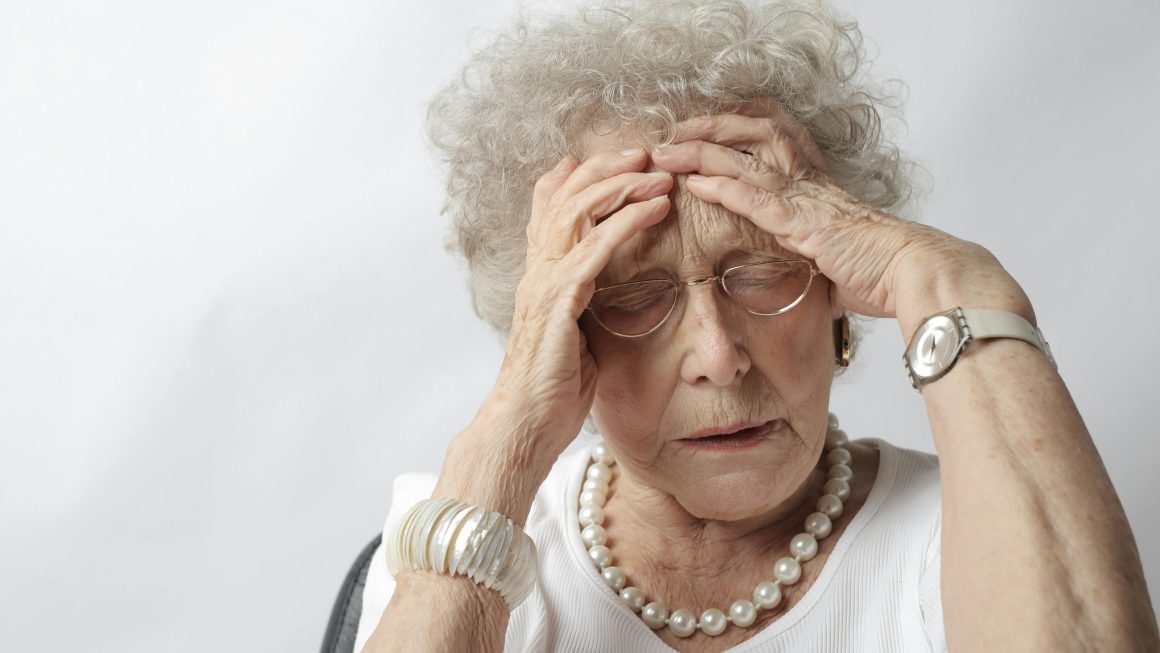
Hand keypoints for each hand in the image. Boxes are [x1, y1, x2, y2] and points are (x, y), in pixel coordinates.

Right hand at [436, 149, 672, 518]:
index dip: (577, 176)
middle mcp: (537, 271)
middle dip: (605, 167)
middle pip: (563, 196)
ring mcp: (543, 284)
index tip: (617, 158)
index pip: (550, 208)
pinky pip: (593, 250)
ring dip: (621, 184)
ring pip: (577, 212)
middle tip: (644, 151)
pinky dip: (625, 222)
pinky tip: (654, 208)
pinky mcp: (558, 304)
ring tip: (657, 171)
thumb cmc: (552, 391)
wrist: (523, 427)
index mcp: (540, 276)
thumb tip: (612, 292)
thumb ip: (587, 305)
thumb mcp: (575, 337)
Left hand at [648, 105, 1034, 336]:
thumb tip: (821, 283)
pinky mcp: (805, 224)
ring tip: (668, 152)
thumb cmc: (883, 270)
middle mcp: (810, 181)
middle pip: (756, 132)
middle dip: (711, 127)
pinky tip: (696, 184)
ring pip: (747, 159)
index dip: (738, 125)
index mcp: (816, 185)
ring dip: (702, 153)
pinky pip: (758, 198)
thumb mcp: (840, 258)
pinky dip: (724, 188)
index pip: (775, 135)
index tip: (705, 127)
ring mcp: (807, 199)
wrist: (914, 273)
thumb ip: (819, 259)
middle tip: (675, 131)